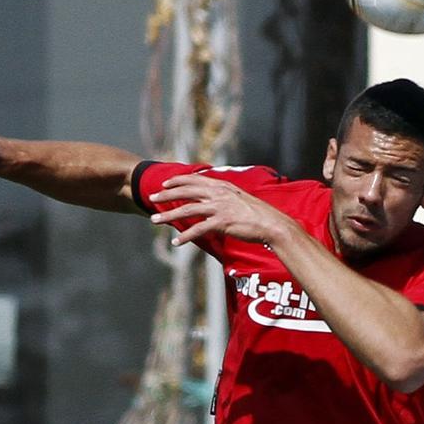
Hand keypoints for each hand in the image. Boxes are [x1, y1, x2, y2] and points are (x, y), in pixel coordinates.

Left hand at [150, 173, 292, 250]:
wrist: (272, 224)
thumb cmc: (259, 214)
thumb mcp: (240, 199)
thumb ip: (225, 197)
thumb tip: (215, 200)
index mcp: (222, 186)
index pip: (194, 179)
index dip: (177, 181)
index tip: (164, 184)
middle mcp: (218, 194)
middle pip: (185, 191)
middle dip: (166, 195)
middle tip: (152, 199)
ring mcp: (219, 208)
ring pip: (187, 210)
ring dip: (168, 216)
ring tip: (154, 220)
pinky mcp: (222, 223)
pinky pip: (198, 229)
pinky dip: (185, 237)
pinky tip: (176, 243)